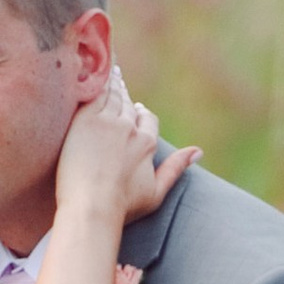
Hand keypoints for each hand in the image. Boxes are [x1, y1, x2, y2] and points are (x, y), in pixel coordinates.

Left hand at [56, 62, 197, 233]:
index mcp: (147, 143)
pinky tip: (94, 77)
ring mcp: (107, 122)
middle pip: (128, 106)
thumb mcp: (157, 192)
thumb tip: (198, 151)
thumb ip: (176, 168)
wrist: (92, 206)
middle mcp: (130, 128)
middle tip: (119, 83)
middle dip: (125, 95)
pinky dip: (96, 85)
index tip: (136, 110)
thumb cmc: (123, 207)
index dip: (141, 115)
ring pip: (111, 97)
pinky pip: (94, 95)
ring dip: (111, 85)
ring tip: (109, 76)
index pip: (148, 120)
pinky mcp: (85, 121)